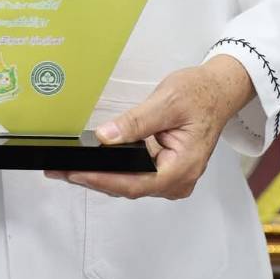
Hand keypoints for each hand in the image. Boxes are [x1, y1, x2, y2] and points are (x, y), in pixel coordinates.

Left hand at [44, 55, 254, 199]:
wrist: (218, 90)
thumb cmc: (200, 94)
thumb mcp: (166, 102)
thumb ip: (135, 123)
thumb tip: (105, 138)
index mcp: (183, 168)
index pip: (135, 183)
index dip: (102, 180)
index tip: (75, 174)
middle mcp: (179, 180)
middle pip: (129, 188)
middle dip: (94, 180)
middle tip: (60, 172)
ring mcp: (173, 178)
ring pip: (131, 184)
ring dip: (102, 176)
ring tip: (70, 168)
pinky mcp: (166, 170)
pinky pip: (136, 176)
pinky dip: (115, 170)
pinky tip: (95, 163)